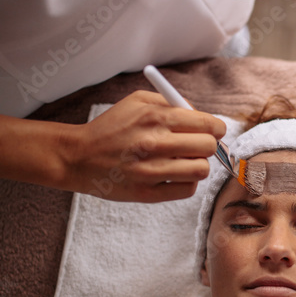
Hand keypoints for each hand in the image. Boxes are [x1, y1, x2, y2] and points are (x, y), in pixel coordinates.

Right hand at [60, 90, 226, 202]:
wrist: (79, 157)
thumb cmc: (112, 127)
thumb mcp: (137, 102)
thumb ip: (172, 103)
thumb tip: (202, 116)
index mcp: (154, 118)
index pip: (207, 124)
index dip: (216, 128)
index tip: (214, 131)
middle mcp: (154, 144)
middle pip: (208, 148)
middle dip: (208, 145)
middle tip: (197, 146)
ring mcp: (150, 171)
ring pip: (201, 170)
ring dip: (197, 165)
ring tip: (184, 160)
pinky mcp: (147, 194)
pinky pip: (187, 190)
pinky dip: (186, 182)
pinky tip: (173, 174)